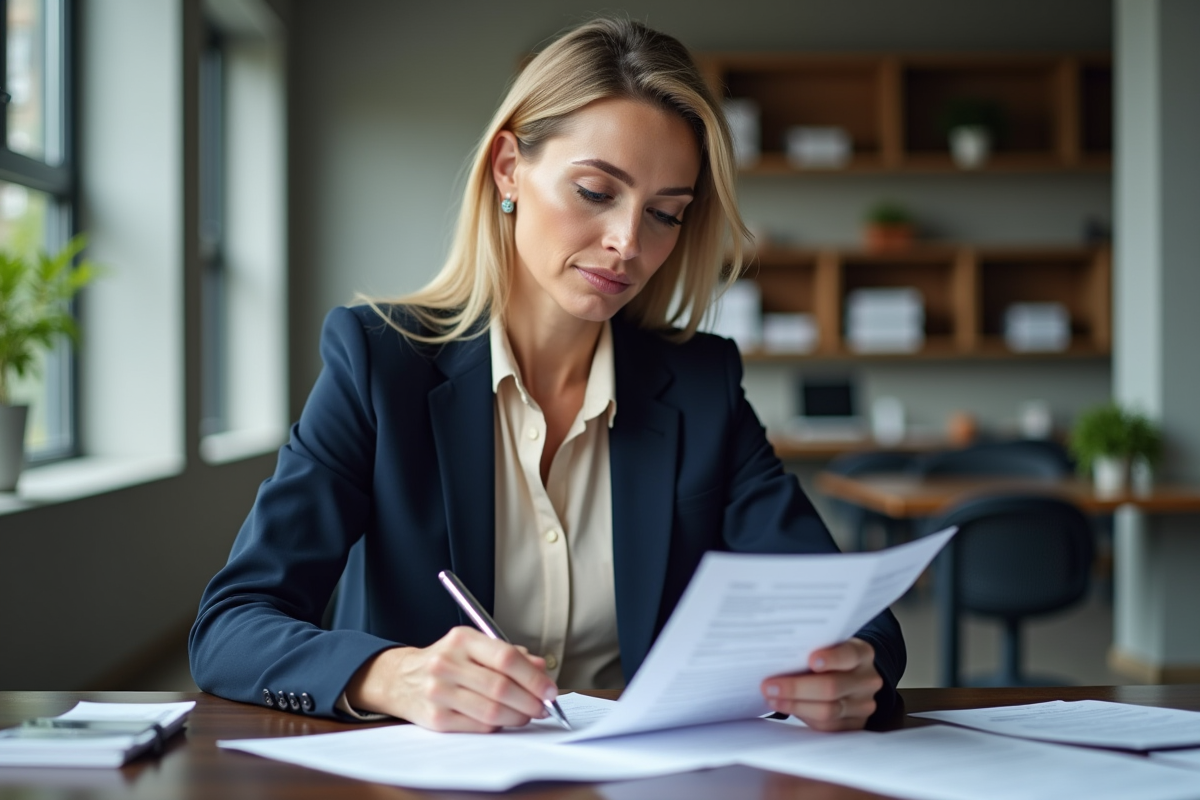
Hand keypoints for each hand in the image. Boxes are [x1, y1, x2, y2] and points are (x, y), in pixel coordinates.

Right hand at [344, 627, 558, 731]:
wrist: (400, 679)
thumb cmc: (446, 661)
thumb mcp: (474, 646)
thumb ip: (509, 654)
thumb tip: (540, 668)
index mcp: (461, 639)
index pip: (505, 658)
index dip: (533, 677)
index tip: (550, 689)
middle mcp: (447, 663)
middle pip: (500, 687)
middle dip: (530, 701)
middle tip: (544, 707)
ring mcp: (438, 692)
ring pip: (491, 710)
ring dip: (518, 716)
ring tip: (528, 715)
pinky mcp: (435, 718)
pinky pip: (478, 726)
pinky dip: (498, 726)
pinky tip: (504, 721)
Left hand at [760, 638, 882, 730]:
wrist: (854, 677)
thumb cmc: (831, 657)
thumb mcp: (828, 646)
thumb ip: (812, 649)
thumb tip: (777, 659)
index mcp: (862, 654)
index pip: (849, 655)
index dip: (831, 658)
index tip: (811, 660)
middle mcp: (867, 680)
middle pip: (832, 687)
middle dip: (797, 688)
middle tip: (769, 686)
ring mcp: (864, 705)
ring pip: (828, 711)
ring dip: (795, 705)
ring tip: (772, 698)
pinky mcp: (855, 725)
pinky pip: (827, 726)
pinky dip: (803, 716)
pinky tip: (785, 707)